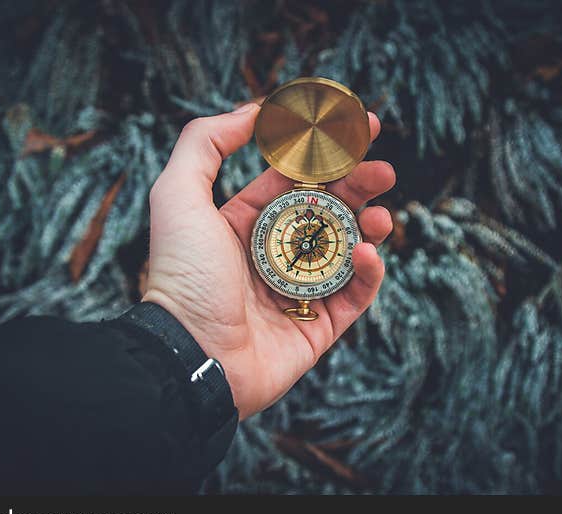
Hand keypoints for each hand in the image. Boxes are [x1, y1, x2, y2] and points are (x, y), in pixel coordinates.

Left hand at [143, 103, 394, 418]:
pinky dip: (368, 273)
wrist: (191, 355)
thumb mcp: (178, 194)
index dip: (326, 155)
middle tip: (384, 170)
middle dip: (360, 186)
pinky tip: (366, 254)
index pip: (294, 181)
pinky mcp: (318, 327)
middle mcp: (274, 254)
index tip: (357, 129)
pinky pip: (355, 296)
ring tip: (381, 216)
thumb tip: (252, 110)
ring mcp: (299, 291)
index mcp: (245, 223)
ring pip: (348, 251)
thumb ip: (206, 144)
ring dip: (370, 227)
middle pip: (329, 211)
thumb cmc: (182, 275)